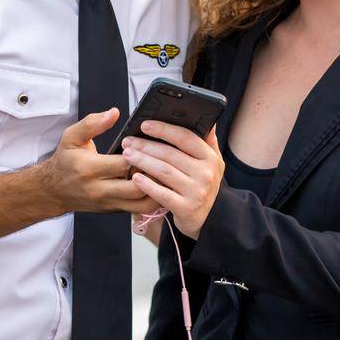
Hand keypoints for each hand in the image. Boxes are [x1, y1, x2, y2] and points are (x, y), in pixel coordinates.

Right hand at [31, 109, 159, 217]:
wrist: (52, 191)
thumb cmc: (65, 162)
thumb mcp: (71, 137)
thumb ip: (92, 123)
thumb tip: (114, 113)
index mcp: (89, 169)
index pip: (123, 164)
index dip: (139, 153)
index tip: (145, 144)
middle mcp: (100, 190)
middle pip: (137, 187)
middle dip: (153, 173)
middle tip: (162, 159)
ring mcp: (109, 203)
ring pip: (142, 203)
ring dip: (157, 188)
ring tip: (163, 172)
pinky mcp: (114, 210)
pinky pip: (139, 209)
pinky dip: (153, 197)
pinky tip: (158, 183)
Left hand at [121, 121, 223, 238]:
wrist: (209, 219)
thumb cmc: (203, 185)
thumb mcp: (212, 163)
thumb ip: (207, 141)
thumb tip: (206, 120)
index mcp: (211, 158)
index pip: (186, 137)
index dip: (164, 129)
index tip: (145, 124)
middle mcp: (206, 174)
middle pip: (170, 154)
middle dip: (146, 145)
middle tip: (128, 141)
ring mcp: (196, 192)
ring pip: (164, 172)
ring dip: (143, 161)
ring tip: (127, 155)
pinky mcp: (186, 208)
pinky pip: (162, 194)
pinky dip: (147, 185)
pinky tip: (135, 177)